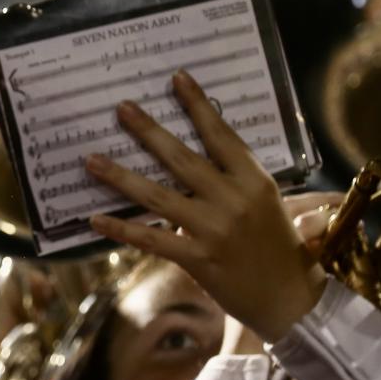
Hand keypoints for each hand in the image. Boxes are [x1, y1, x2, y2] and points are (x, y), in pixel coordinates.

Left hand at [84, 70, 325, 342]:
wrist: (289, 300)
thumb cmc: (278, 247)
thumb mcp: (269, 204)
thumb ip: (238, 179)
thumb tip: (204, 152)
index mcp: (255, 180)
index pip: (222, 135)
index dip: (198, 107)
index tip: (177, 79)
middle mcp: (233, 200)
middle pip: (182, 159)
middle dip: (148, 131)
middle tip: (122, 108)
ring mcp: (213, 229)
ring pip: (158, 196)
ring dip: (121, 176)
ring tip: (92, 160)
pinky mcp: (197, 258)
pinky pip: (151, 239)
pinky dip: (122, 228)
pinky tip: (96, 218)